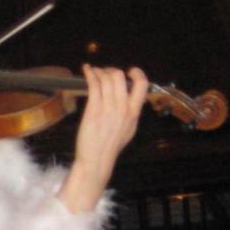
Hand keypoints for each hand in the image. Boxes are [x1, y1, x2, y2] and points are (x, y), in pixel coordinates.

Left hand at [58, 64, 147, 212]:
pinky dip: (90, 74)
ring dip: (99, 71)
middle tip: (104, 73)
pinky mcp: (93, 110)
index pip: (142, 86)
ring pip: (106, 79)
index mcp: (134, 113)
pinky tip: (86, 69)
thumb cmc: (110, 147)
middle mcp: (123, 108)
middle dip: (111, 71)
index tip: (130, 71)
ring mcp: (108, 109)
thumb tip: (131, 102)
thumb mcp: (128, 130)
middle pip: (120, 77)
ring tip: (93, 71)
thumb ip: (131, 114)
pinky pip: (94, 86)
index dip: (137, 73)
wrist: (96, 159)